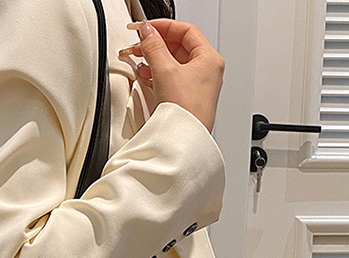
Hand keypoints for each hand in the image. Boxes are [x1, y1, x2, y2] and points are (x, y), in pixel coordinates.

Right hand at [118, 18, 224, 132]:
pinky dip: (158, 74)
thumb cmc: (187, 111)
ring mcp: (197, 85)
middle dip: (157, 44)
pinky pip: (171, 79)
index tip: (147, 28)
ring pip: (174, 63)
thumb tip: (148, 32)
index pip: (186, 30)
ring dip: (155, 59)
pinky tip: (146, 76)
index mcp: (209, 59)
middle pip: (179, 46)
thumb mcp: (166, 71)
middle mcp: (206, 71)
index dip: (165, 26)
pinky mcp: (186, 99)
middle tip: (139, 44)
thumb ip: (154, 47)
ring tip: (140, 60)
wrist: (184, 140)